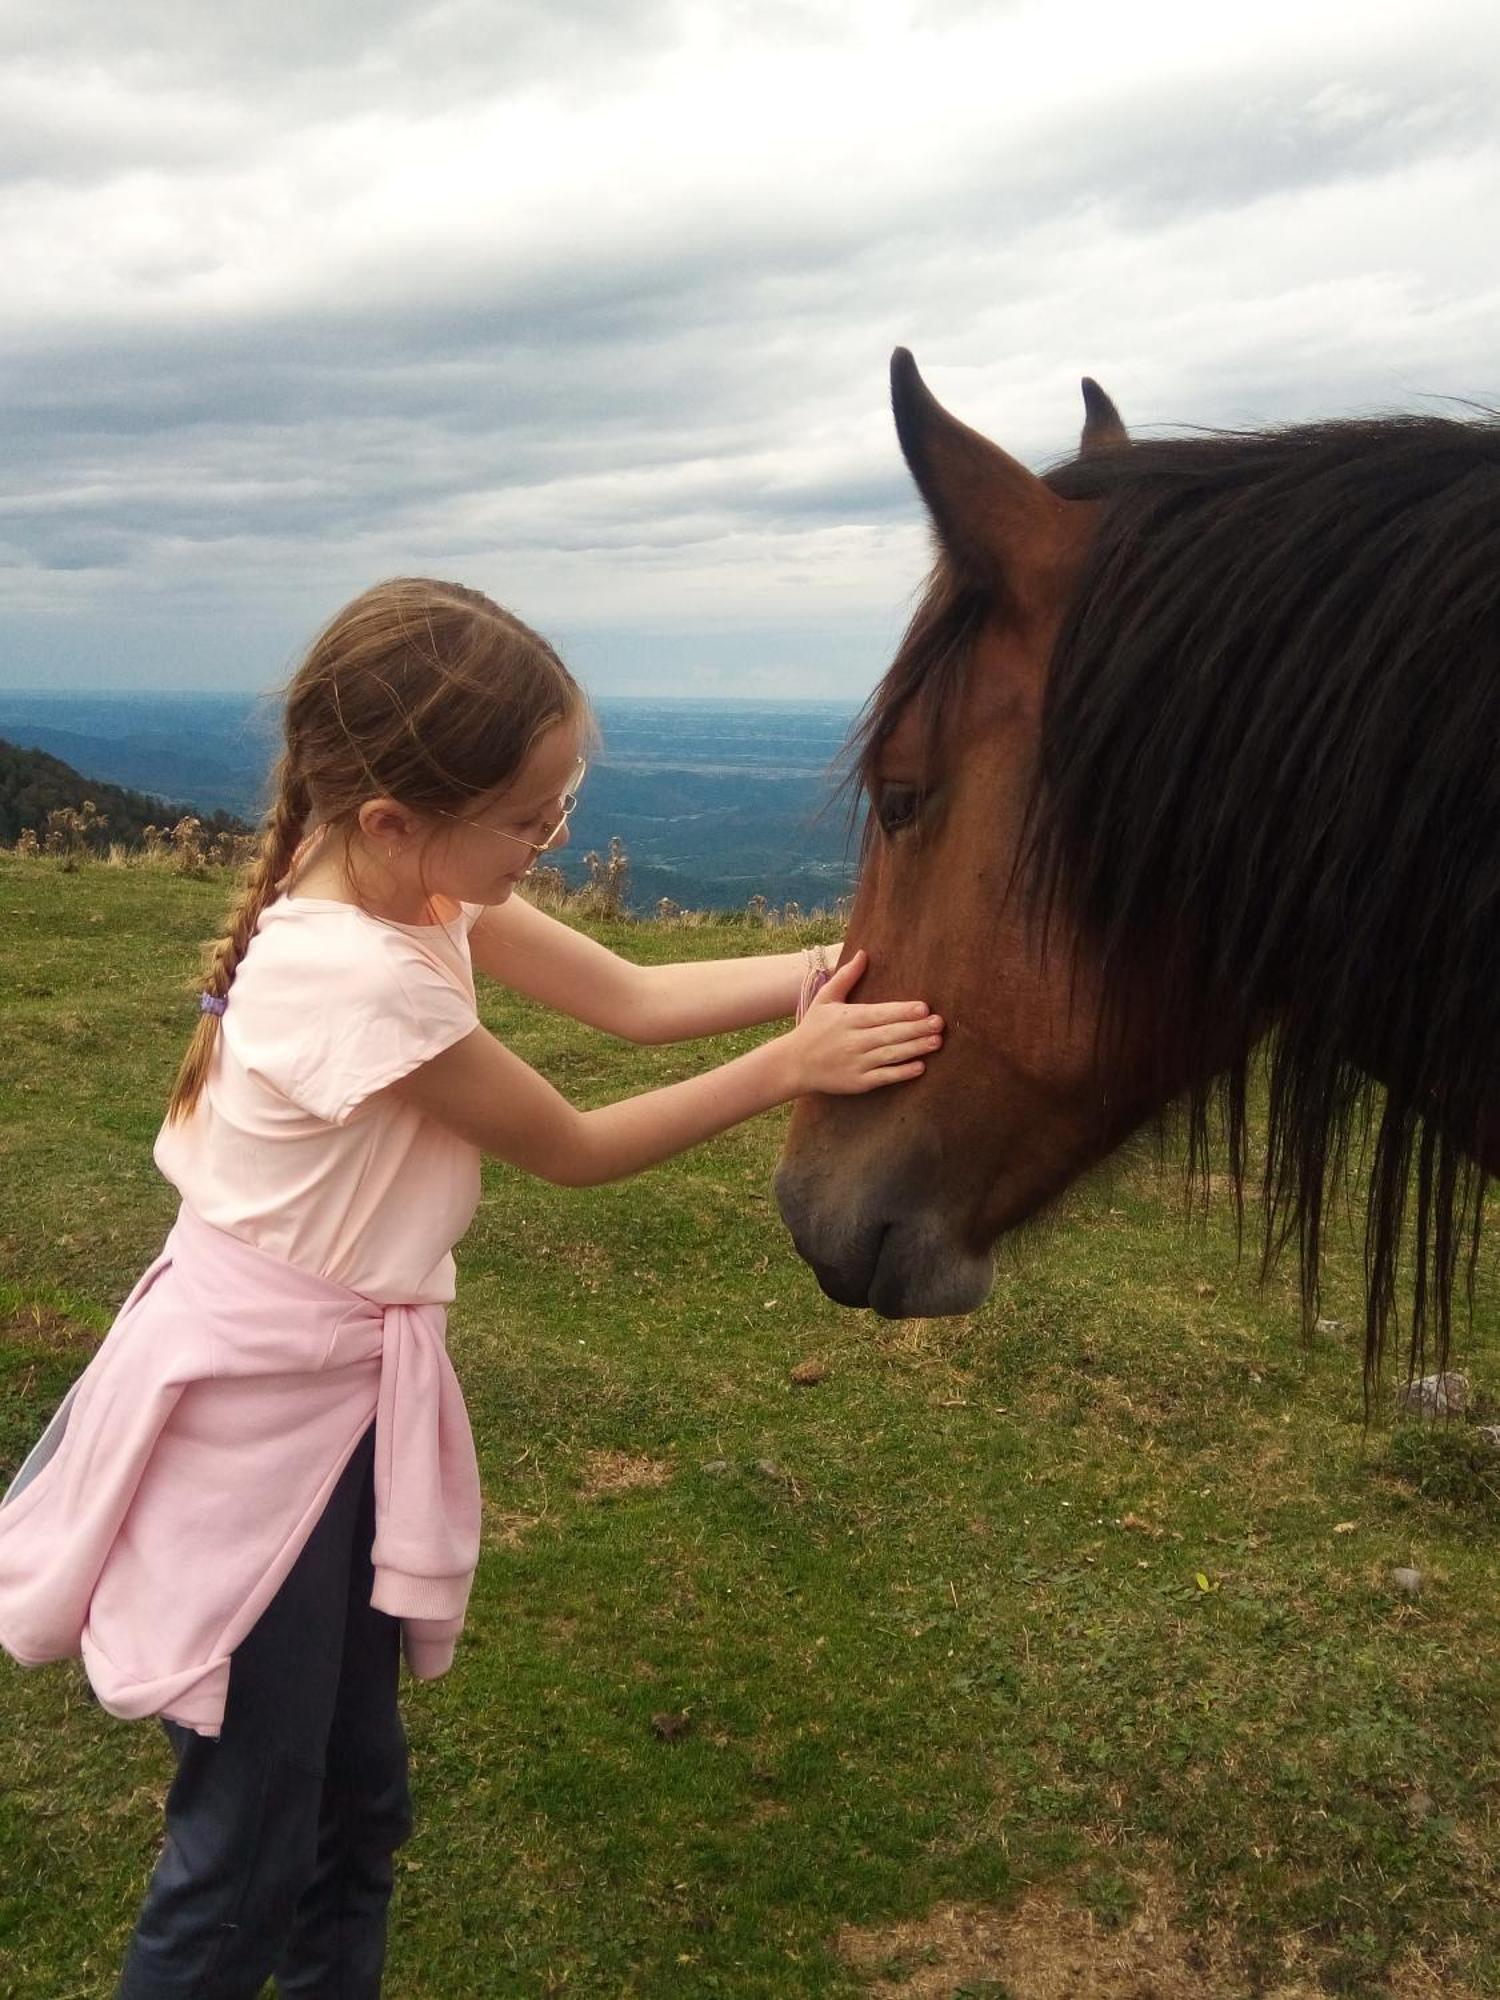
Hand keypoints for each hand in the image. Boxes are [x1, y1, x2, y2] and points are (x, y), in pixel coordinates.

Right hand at [783, 949, 942, 1095]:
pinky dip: (901, 1073)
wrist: (794, 1064)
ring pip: (890, 1055)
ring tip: (936, 1042)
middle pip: (890, 1033)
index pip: (880, 1013)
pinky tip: (919, 1067)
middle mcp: (854, 1040)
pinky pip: (883, 1077)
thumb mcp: (825, 999)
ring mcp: (856, 1063)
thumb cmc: (813, 1028)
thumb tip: (863, 953)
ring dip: (914, 1048)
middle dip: (916, 1028)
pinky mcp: (858, 1082)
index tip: (924, 1007)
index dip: (902, 1011)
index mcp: (848, 1018)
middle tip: (939, 1023)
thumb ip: (846, 977)